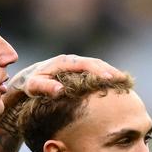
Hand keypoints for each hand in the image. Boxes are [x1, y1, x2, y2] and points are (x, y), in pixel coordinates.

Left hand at [6, 54, 122, 99]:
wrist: (27, 80)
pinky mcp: (79, 71)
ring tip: (124, 83)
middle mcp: (72, 61)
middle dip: (111, 71)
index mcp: (64, 62)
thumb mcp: (34, 86)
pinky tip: (116, 85)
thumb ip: (45, 87)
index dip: (99, 71)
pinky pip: (95, 71)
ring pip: (98, 66)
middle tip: (124, 81)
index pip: (86, 64)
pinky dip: (106, 76)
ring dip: (111, 73)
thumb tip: (60, 90)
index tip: (110, 79)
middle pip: (96, 63)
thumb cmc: (30, 85)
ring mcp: (76, 65)